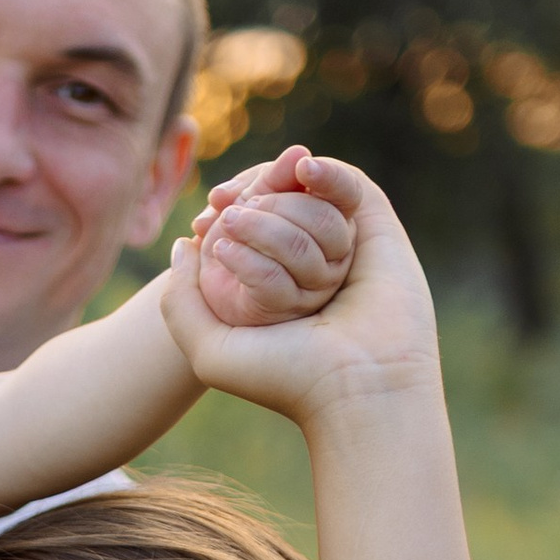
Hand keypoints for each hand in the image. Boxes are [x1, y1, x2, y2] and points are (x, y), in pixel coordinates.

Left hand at [163, 159, 438, 419]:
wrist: (355, 388)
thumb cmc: (285, 378)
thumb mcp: (207, 348)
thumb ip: (180, 300)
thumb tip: (185, 242)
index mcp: (276, 286)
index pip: (247, 222)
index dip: (226, 209)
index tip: (206, 216)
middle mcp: (311, 263)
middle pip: (273, 203)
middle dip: (247, 204)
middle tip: (225, 217)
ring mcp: (346, 245)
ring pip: (303, 197)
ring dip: (276, 205)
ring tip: (253, 221)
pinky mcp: (378, 229)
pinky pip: (347, 184)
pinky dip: (324, 172)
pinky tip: (300, 172)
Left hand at [189, 147, 358, 325]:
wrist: (209, 280)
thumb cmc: (238, 233)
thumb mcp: (250, 196)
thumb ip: (271, 177)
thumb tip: (298, 153)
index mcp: (333, 218)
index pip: (348, 193)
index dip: (331, 177)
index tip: (303, 166)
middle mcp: (334, 253)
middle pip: (324, 220)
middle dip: (277, 205)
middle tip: (238, 206)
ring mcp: (314, 284)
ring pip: (300, 250)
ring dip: (255, 229)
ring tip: (226, 222)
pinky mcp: (286, 307)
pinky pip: (272, 280)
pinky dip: (242, 259)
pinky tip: (222, 250)